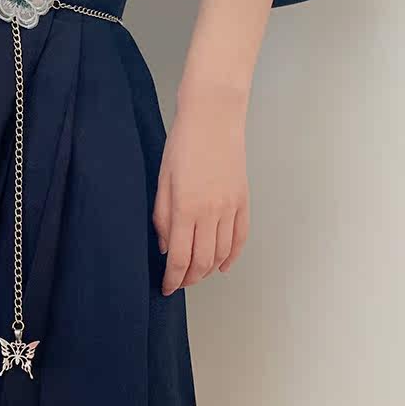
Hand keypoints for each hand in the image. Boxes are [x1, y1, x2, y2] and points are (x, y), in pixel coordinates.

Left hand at [152, 87, 249, 294]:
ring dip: (209, 270)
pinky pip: (240, 237)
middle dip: (189, 279)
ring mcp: (230, 208)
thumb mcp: (162, 179)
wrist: (214, 117)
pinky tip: (223, 265)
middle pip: (202, 262)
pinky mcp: (243, 200)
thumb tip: (164, 245)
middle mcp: (210, 213)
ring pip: (222, 254)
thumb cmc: (183, 143)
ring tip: (196, 274)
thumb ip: (161, 216)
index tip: (166, 287)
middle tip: (179, 283)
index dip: (172, 279)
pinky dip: (232, 256)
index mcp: (184, 208)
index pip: (179, 258)